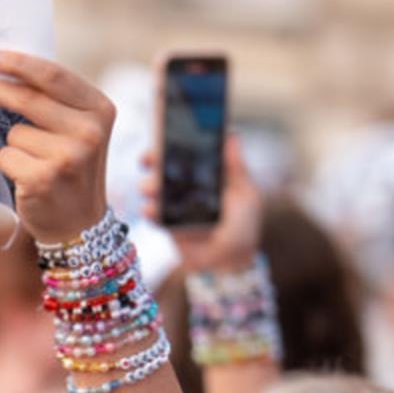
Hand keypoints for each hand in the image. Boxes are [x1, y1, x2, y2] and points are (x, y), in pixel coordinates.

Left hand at [0, 52, 113, 242]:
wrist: (80, 224)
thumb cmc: (70, 169)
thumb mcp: (77, 130)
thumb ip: (53, 101)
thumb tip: (2, 71)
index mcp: (99, 109)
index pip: (53, 75)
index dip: (18, 63)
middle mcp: (89, 131)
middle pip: (27, 97)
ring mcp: (68, 156)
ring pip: (13, 131)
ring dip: (13, 144)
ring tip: (35, 163)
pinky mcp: (44, 178)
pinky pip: (6, 156)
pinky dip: (9, 166)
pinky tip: (29, 179)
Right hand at [139, 134, 260, 273]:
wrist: (233, 260)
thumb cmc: (244, 224)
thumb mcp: (245, 193)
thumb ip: (236, 167)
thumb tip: (232, 135)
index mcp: (204, 173)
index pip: (185, 151)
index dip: (173, 141)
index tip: (163, 132)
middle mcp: (186, 185)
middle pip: (164, 166)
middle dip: (152, 159)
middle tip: (148, 158)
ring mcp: (174, 204)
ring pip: (153, 189)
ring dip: (149, 185)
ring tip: (150, 188)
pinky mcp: (166, 224)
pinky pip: (153, 214)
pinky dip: (149, 211)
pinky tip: (150, 210)